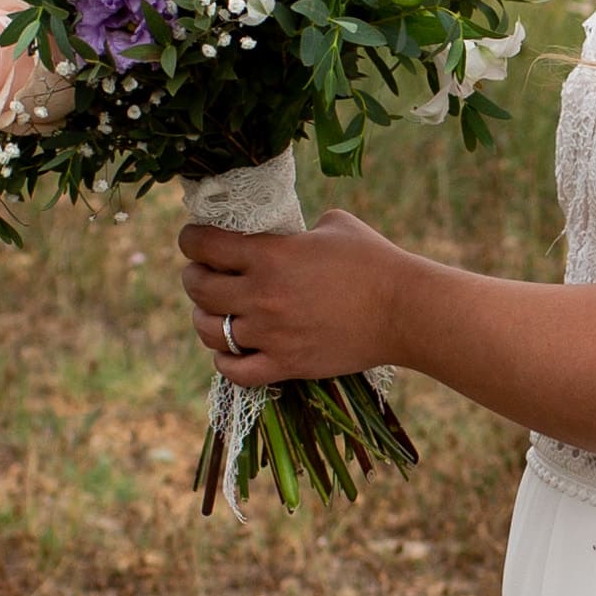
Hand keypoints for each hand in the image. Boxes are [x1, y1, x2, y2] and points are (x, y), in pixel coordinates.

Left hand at [178, 204, 398, 388]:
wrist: (405, 310)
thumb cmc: (373, 260)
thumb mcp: (332, 224)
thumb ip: (294, 228)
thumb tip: (277, 232)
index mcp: (270, 255)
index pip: (203, 246)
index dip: (191, 240)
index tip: (193, 240)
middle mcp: (262, 295)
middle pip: (198, 288)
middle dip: (194, 277)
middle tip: (202, 274)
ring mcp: (271, 334)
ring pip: (209, 330)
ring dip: (205, 318)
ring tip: (216, 313)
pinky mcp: (285, 364)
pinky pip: (233, 371)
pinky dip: (224, 361)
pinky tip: (232, 350)